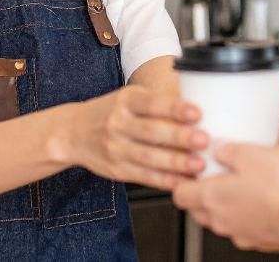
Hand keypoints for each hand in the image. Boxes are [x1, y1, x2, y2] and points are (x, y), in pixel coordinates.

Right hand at [63, 85, 208, 189]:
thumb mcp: (130, 97)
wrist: (73, 132)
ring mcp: (116, 148)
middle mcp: (118, 123)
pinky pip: (144, 176)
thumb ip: (158, 103)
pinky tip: (183, 181)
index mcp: (126, 100)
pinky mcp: (116, 170)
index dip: (175, 108)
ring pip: (149, 157)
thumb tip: (201, 112)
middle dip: (180, 137)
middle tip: (204, 140)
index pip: (152, 102)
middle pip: (152, 131)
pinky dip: (166, 180)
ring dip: (176, 163)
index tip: (197, 112)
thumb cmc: (112, 112)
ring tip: (199, 164)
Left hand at [172, 142, 278, 251]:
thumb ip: (227, 150)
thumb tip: (218, 148)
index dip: (183, 180)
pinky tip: (266, 196)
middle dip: (204, 190)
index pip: (178, 194)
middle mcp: (221, 221)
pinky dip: (249, 212)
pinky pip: (246, 225)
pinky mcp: (261, 240)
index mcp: (211, 198)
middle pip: (199, 208)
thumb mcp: (250, 152)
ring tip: (247, 180)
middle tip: (219, 171)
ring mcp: (241, 234)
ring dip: (229, 201)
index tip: (193, 168)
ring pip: (223, 217)